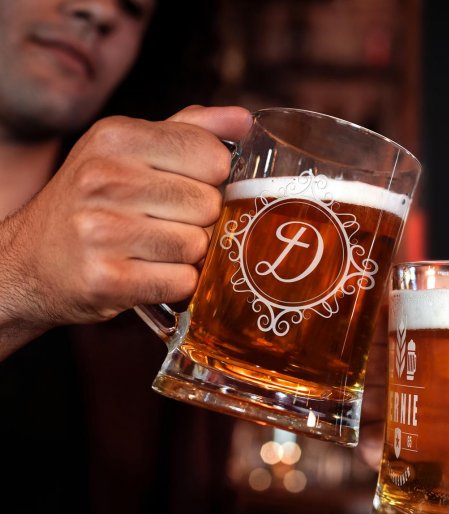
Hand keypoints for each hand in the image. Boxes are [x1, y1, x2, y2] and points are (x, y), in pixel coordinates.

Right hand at [0, 105, 251, 352]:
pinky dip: (174, 284)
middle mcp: (104, 178)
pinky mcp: (106, 278)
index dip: (212, 179)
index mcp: (115, 137)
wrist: (31, 261)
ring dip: (185, 254)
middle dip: (197, 220)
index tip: (187, 186)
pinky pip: (181, 282)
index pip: (212, 155)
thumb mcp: (128, 151)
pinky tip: (147, 273)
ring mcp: (101, 230)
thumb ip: (188, 130)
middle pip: (208, 204)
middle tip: (163, 223)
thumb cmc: (92, 203)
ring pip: (197, 245)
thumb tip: (243, 120)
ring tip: (152, 249)